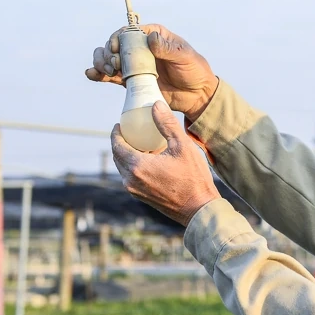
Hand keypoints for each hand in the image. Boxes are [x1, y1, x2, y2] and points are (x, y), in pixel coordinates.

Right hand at [86, 24, 218, 121]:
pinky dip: (99, 74)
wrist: (197, 94)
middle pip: (114, 44)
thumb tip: (150, 38)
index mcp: (152, 35)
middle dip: (107, 52)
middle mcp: (140, 48)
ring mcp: (134, 65)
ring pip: (109, 58)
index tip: (115, 49)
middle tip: (114, 65)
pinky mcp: (131, 81)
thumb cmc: (195, 70)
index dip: (117, 38)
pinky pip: (111, 76)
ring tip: (108, 71)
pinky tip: (92, 75)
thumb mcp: (185, 56)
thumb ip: (168, 48)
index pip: (128, 31)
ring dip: (102, 62)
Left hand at [111, 100, 220, 225]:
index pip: (117, 145)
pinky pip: (131, 177)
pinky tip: (148, 159)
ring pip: (123, 168)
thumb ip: (167, 124)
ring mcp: (135, 191)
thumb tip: (156, 104)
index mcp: (137, 166)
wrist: (198, 209)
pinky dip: (134, 166)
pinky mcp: (141, 197)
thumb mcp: (183, 146)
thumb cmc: (193, 178)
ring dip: (127, 155)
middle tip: (128, 131)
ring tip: (139, 144)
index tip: (119, 124)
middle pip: (117, 157)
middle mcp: (131, 180)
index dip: (116, 133)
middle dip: (119, 143)